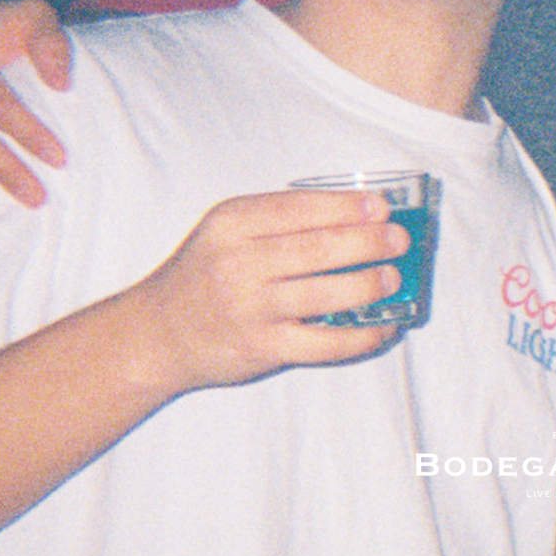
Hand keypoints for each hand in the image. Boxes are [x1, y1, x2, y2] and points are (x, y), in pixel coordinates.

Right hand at [129, 190, 409, 391]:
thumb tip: (355, 212)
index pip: (300, 208)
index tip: (380, 207)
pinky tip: (383, 326)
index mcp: (232, 224)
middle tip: (398, 240)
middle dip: (368, 242)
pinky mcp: (263, 348)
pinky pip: (325, 343)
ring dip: (369, 285)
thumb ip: (277, 219)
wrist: (157, 333)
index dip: (346, 206)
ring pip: (325, 294)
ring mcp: (251, 309)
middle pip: (318, 249)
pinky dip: (362, 336)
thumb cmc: (203, 273)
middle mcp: (239, 264)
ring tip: (392, 277)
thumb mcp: (225, 230)